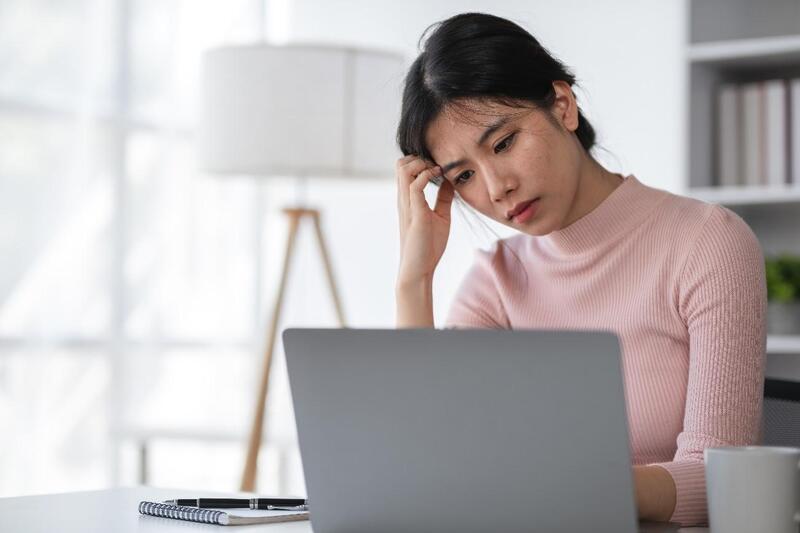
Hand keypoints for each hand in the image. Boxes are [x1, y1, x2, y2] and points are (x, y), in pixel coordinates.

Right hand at [396, 155, 455, 285]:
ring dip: (422, 164)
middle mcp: (404, 199)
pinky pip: (415, 185)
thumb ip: (443, 199)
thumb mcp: (440, 216)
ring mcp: (407, 205)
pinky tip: (439, 178)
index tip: (439, 165)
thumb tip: (450, 182)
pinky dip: (427, 176)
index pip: (404, 168)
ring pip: (404, 169)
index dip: (420, 160)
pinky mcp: (414, 213)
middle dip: (420, 158)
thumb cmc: (428, 246)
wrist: (420, 269)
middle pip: (401, 163)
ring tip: (437, 171)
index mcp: (408, 199)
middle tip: (437, 166)